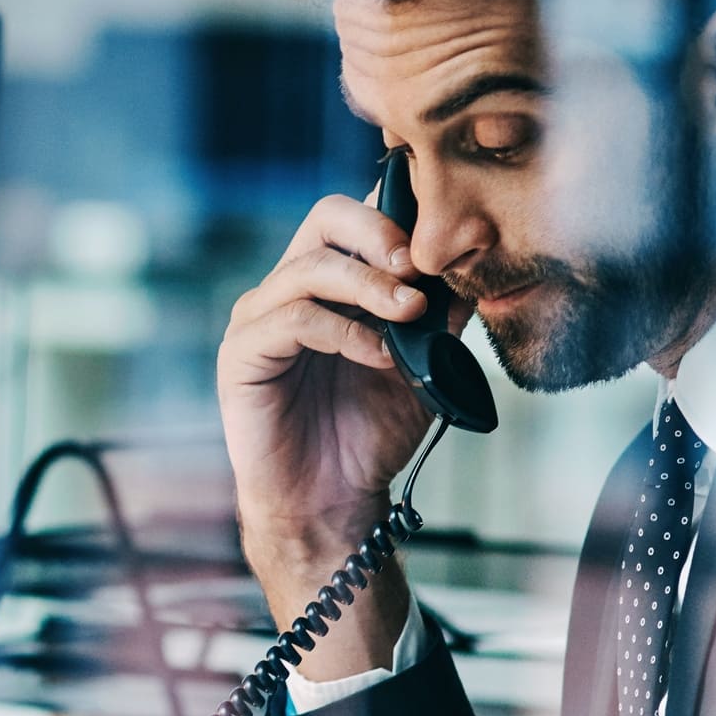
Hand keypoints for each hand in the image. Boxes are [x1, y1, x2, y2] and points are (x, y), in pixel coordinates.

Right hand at [218, 193, 460, 673]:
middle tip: (419, 269)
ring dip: (371, 286)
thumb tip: (474, 265)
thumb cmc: (370, 432)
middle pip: (326, 217)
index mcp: (330, 282)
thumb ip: (443, 314)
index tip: (442, 248)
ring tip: (410, 314)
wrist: (333, 499)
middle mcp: (289, 288)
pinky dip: (345, 332)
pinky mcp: (242, 353)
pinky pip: (293, 319)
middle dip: (380, 234)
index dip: (399, 216)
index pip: (356, 217)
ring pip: (312, 267)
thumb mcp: (425, 363)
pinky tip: (379, 356)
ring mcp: (260, 317)